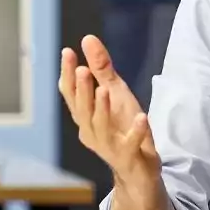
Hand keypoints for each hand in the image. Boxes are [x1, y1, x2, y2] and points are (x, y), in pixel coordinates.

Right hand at [58, 36, 159, 183]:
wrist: (139, 170)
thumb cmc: (123, 128)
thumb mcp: (115, 93)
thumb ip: (102, 68)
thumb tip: (88, 39)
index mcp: (85, 116)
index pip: (71, 94)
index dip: (68, 74)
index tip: (67, 52)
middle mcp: (90, 131)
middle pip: (82, 110)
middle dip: (82, 90)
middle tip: (82, 70)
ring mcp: (108, 146)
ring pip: (99, 127)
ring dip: (101, 108)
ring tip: (105, 90)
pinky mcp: (128, 156)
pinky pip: (130, 143)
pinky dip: (135, 131)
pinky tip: (142, 117)